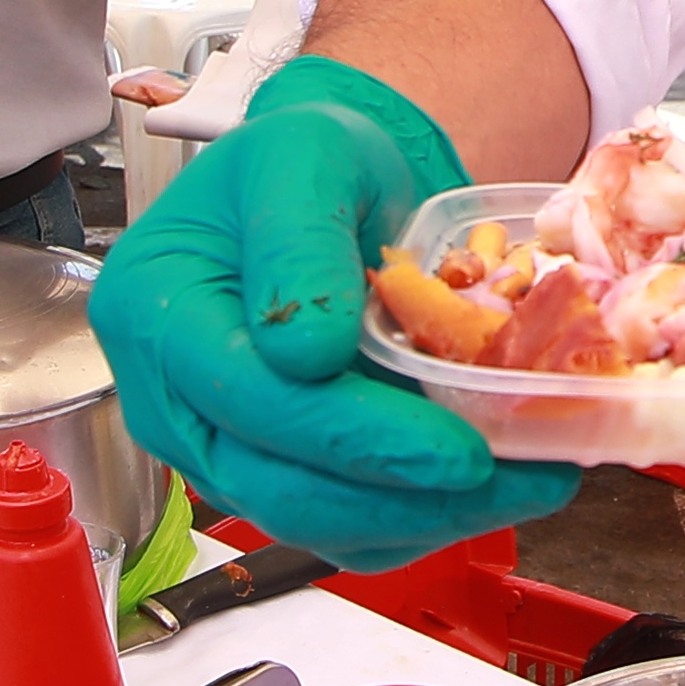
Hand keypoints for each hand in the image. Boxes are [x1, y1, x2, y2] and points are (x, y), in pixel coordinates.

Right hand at [92, 54, 573, 567]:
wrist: (324, 188)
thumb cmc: (303, 160)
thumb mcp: (304, 160)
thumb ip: (299, 243)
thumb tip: (306, 356)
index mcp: (154, 310)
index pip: (249, 401)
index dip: (356, 437)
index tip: (456, 449)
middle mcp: (171, 396)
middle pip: (276, 485)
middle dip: (404, 497)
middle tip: (516, 480)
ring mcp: (219, 447)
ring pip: (315, 522)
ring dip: (428, 518)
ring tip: (530, 483)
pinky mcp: (274, 474)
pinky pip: (344, 526)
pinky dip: (424, 518)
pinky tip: (496, 485)